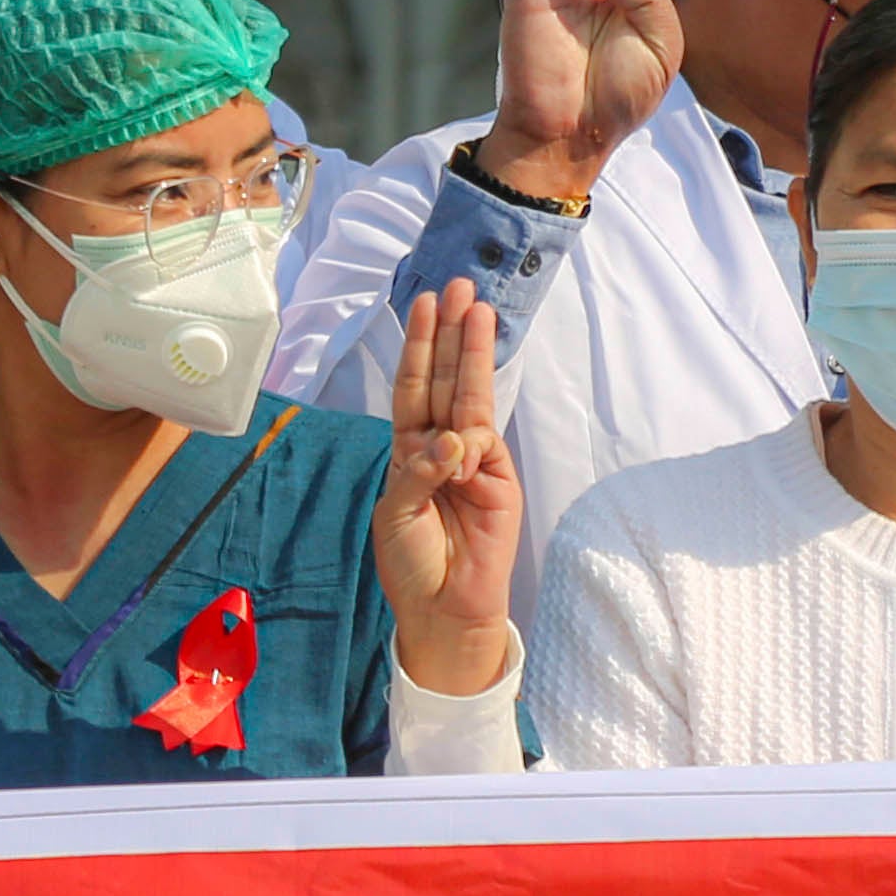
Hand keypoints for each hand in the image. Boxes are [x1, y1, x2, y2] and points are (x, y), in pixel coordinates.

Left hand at [371, 281, 519, 695]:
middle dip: (451, 333)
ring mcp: (474, 461)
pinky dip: (468, 445)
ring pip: (471, 399)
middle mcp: (442, 446)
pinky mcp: (499, 481)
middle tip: (459, 285)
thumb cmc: (411, 563)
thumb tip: (453, 439)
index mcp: (411, 449)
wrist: (444, 610)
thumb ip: (419, 470)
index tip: (424, 303)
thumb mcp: (396, 512)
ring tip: (478, 309)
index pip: (414, 386)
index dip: (419, 346)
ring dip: (472, 354)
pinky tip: (458, 449)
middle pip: (446, 379)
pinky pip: (482, 446)